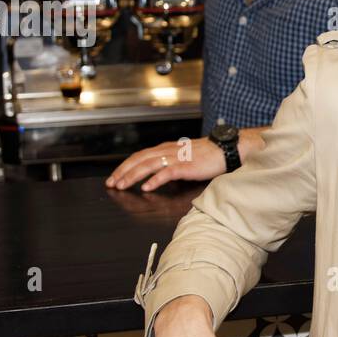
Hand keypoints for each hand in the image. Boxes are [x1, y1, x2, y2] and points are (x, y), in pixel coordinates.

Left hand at [105, 137, 224, 190]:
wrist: (227, 149)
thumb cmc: (209, 155)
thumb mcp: (185, 158)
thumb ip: (171, 165)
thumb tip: (160, 177)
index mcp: (167, 149)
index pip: (140, 155)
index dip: (125, 166)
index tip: (115, 176)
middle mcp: (168, 151)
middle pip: (139, 159)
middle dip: (123, 171)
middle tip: (111, 183)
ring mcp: (177, 158)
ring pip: (148, 165)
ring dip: (133, 175)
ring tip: (122, 185)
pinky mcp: (186, 166)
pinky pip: (167, 172)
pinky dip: (155, 180)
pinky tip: (147, 187)